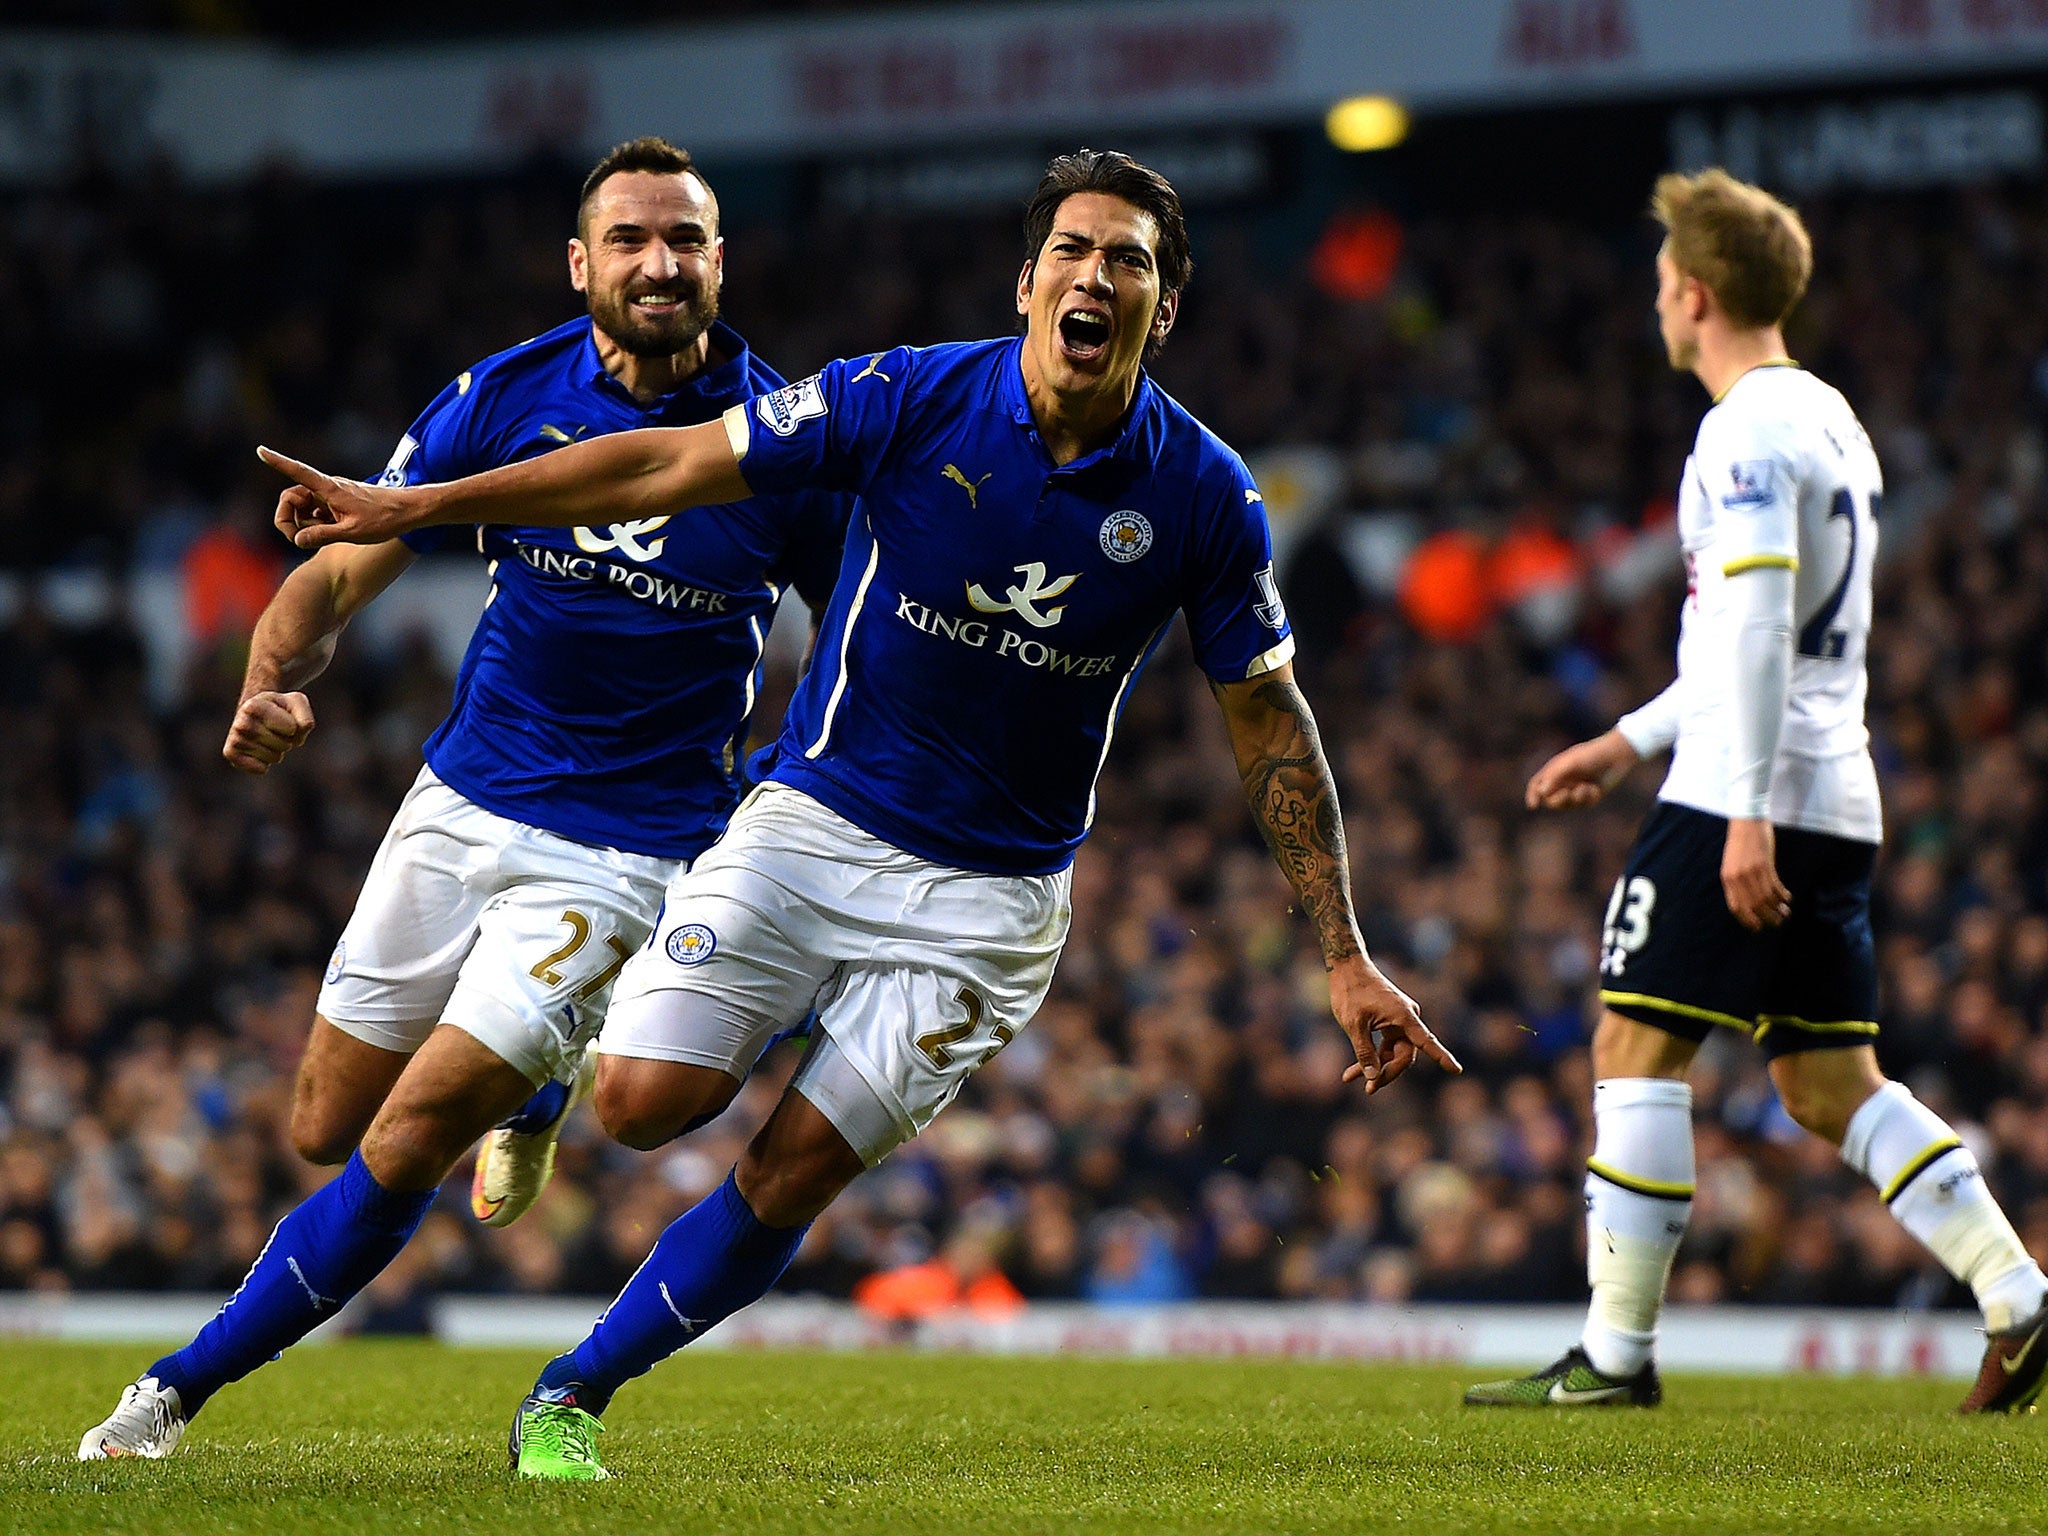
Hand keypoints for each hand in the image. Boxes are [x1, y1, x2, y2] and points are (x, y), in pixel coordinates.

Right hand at [223, 690, 315, 773]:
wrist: (256, 714)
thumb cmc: (280, 709)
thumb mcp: (297, 703)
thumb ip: (304, 715)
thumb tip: (303, 727)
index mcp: (254, 706)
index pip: (291, 728)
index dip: (294, 726)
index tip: (284, 718)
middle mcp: (240, 722)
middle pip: (283, 745)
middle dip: (287, 740)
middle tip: (276, 730)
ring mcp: (234, 739)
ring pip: (274, 758)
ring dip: (277, 752)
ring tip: (268, 738)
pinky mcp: (231, 754)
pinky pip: (260, 769)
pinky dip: (266, 764)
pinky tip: (259, 751)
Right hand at [261, 447, 423, 548]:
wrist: (409, 511)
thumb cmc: (384, 519)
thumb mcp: (352, 533)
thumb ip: (322, 536)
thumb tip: (297, 539)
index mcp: (329, 489)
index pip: (298, 471)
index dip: (278, 462)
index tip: (260, 450)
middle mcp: (328, 488)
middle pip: (292, 497)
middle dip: (288, 518)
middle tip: (298, 539)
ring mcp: (333, 495)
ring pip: (304, 507)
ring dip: (303, 524)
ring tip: (323, 537)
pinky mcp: (339, 503)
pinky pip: (316, 512)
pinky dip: (316, 524)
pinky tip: (331, 533)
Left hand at [1329, 958, 1461, 1095]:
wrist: (1346, 966)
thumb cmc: (1350, 991)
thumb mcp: (1354, 1024)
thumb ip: (1364, 1052)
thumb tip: (1373, 1077)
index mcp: (1404, 1016)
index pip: (1426, 1041)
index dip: (1441, 1057)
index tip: (1457, 1070)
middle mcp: (1407, 1018)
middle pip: (1405, 1055)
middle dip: (1387, 1073)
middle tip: (1368, 1089)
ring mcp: (1400, 1020)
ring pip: (1393, 1052)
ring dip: (1375, 1066)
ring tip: (1350, 1078)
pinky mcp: (1390, 1021)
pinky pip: (1386, 1044)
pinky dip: (1372, 1056)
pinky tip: (1353, 1071)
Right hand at [1526, 729, 1639, 810]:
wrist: (1616, 756)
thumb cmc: (1591, 756)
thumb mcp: (1570, 764)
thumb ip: (1554, 777)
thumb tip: (1541, 792)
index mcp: (1554, 770)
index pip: (1536, 785)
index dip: (1533, 795)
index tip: (1533, 806)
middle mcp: (1562, 781)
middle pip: (1550, 800)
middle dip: (1558, 800)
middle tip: (1567, 794)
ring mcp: (1574, 789)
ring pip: (1567, 805)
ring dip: (1577, 798)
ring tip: (1587, 786)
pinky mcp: (1588, 796)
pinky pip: (1583, 804)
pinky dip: (1589, 797)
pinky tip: (1596, 787)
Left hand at [1722, 817, 1790, 930]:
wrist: (1746, 819)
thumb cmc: (1740, 841)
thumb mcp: (1732, 862)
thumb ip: (1737, 880)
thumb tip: (1748, 900)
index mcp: (1727, 878)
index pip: (1736, 906)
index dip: (1747, 920)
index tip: (1757, 927)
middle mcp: (1738, 877)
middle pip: (1753, 906)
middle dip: (1766, 918)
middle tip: (1777, 923)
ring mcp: (1751, 871)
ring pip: (1766, 898)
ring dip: (1777, 908)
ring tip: (1785, 913)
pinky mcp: (1765, 864)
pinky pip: (1775, 886)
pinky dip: (1782, 895)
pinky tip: (1787, 898)